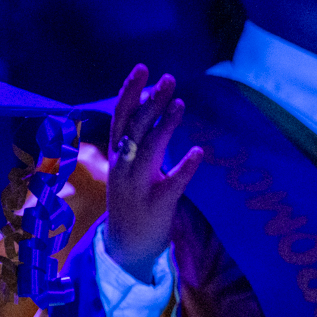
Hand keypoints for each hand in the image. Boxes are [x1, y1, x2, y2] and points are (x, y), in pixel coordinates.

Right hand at [102, 65, 197, 284]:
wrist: (127, 248)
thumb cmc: (133, 200)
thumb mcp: (129, 167)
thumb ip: (139, 141)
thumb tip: (154, 108)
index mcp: (118, 156)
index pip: (121, 117)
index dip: (130, 91)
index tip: (143, 68)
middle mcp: (123, 167)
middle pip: (134, 128)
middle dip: (150, 102)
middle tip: (168, 79)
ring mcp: (138, 187)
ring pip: (149, 151)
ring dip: (165, 126)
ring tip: (180, 103)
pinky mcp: (157, 205)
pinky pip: (172, 184)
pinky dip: (185, 168)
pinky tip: (199, 153)